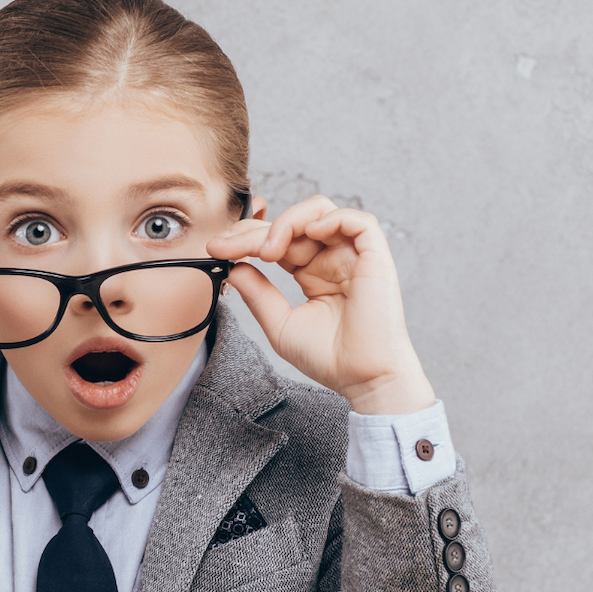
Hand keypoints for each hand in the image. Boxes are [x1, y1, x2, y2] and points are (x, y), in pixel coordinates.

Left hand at [210, 195, 434, 414]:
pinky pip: (358, 220)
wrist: (363, 380)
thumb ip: (257, 293)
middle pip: (292, 224)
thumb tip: (232, 266)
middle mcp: (332, 260)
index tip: (217, 248)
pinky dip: (330, 218)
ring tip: (268, 249)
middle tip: (228, 245)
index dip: (247, 238)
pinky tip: (307, 234)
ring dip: (288, 220)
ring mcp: (353, 256)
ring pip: (320, 211)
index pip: (277, 241)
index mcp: (313, 273)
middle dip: (255, 231)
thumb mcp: (280, 324)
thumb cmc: (330, 359)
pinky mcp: (375, 257)